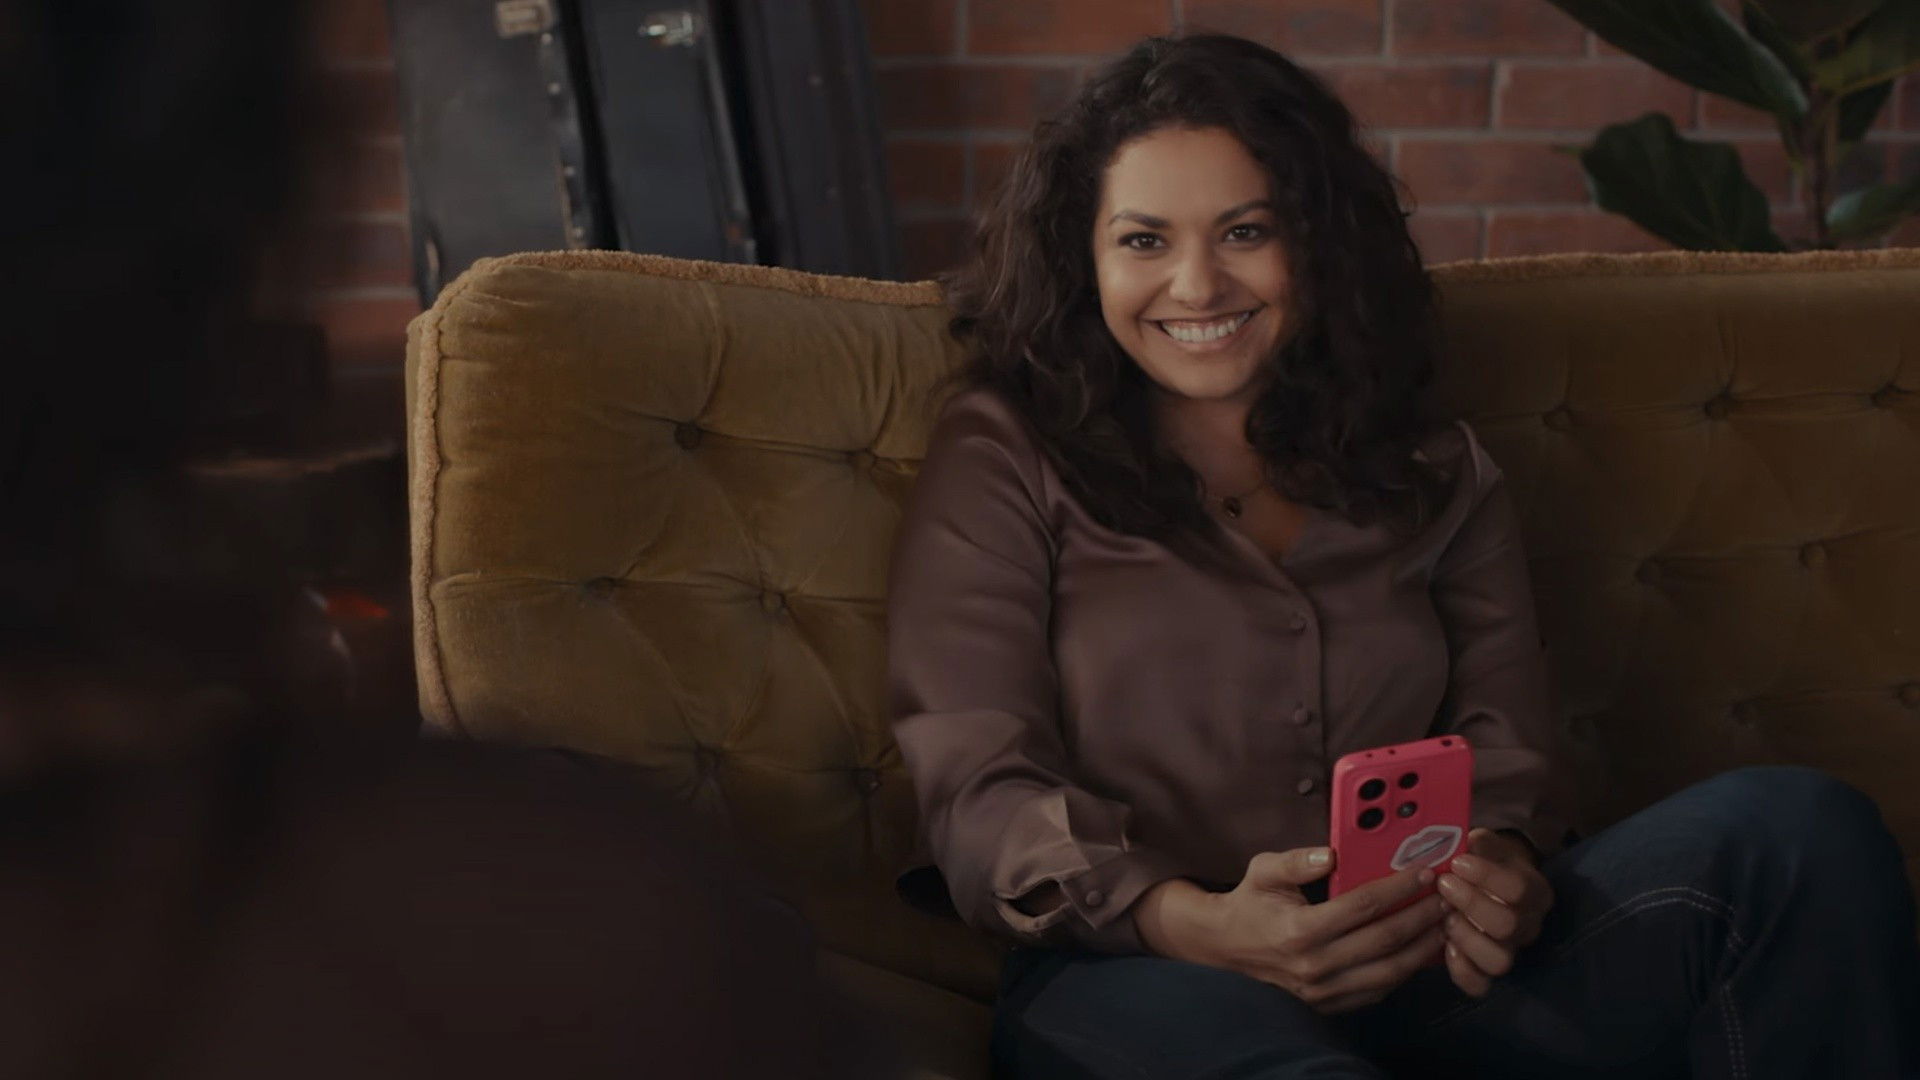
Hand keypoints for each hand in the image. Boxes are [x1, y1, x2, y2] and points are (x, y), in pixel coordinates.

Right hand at [1135, 847, 1447, 1015]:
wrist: (1228, 948)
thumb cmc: (1250, 903)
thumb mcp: (1263, 870)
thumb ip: (1295, 861)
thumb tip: (1331, 853)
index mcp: (1299, 930)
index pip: (1363, 906)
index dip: (1398, 888)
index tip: (1424, 871)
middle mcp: (1314, 965)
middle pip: (1385, 940)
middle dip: (1422, 915)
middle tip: (1448, 896)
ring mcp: (1323, 991)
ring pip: (1389, 972)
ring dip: (1423, 947)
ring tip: (1444, 923)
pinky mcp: (1330, 1004)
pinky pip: (1379, 990)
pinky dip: (1406, 971)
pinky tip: (1421, 949)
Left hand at [1435, 827, 1553, 997]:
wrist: (1480, 885)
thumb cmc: (1481, 862)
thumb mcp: (1484, 845)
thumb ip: (1477, 842)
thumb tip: (1463, 840)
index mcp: (1534, 891)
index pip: (1519, 888)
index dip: (1486, 876)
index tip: (1458, 862)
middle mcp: (1528, 925)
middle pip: (1508, 926)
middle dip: (1470, 904)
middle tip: (1443, 885)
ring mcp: (1509, 951)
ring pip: (1498, 961)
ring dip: (1466, 939)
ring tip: (1445, 918)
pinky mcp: (1486, 971)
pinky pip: (1479, 985)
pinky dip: (1460, 970)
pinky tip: (1444, 946)